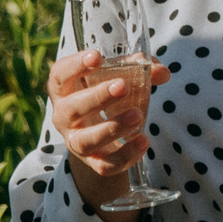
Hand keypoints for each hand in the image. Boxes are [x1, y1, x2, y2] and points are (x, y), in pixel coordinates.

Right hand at [46, 49, 168, 212]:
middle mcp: (64, 116)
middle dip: (98, 97)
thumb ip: (137, 69)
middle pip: (72, 109)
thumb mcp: (116, 75)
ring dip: (112, 128)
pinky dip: (125, 155)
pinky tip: (143, 141)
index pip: (60, 75)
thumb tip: (162, 72)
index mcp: (64, 89)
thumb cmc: (106, 93)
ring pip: (85, 140)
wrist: (101, 132)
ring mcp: (75, 141)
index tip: (97, 57)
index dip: (76, 65)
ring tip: (137, 115)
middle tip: (123, 86)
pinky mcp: (92, 161)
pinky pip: (104, 165)